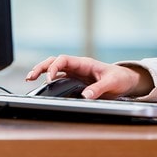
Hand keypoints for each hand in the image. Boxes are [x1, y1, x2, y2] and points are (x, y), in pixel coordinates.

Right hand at [26, 55, 153, 99]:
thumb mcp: (112, 83)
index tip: (48, 79)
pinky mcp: (75, 81)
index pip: (63, 60)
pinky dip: (49, 81)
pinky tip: (42, 86)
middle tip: (30, 77)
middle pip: (54, 62)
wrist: (126, 81)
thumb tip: (86, 95)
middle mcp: (77, 67)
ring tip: (30, 79)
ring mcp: (75, 73)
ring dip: (42, 72)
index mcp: (84, 63)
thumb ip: (99, 89)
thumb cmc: (120, 78)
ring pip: (54, 69)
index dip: (54, 68)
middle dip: (41, 67)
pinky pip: (59, 79)